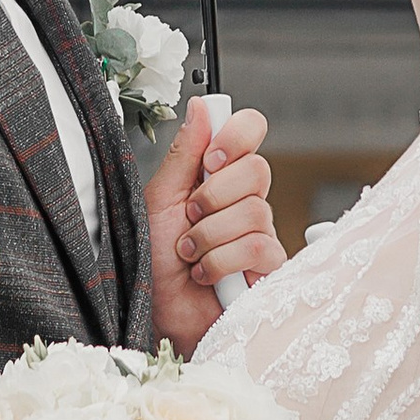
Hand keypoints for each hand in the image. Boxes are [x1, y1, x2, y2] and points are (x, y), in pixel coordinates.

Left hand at [145, 96, 282, 351]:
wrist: (154, 312)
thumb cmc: (151, 261)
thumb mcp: (159, 200)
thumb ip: (185, 154)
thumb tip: (202, 106)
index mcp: (218, 176)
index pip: (251, 130)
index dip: (237, 136)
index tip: (211, 159)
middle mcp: (244, 200)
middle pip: (257, 169)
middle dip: (212, 197)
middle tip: (189, 217)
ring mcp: (260, 232)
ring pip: (255, 212)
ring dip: (207, 237)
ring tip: (189, 255)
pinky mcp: (268, 268)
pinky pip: (258, 246)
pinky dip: (220, 261)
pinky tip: (205, 275)